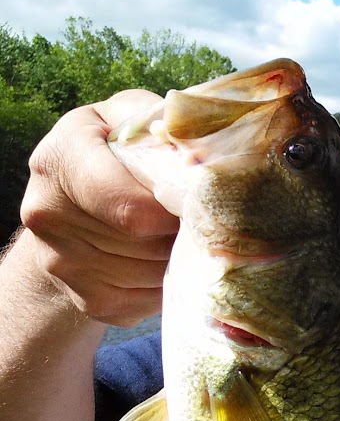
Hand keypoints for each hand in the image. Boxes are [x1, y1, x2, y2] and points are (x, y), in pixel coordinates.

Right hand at [18, 90, 179, 326]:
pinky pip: (152, 299)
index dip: (176, 209)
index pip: (133, 208)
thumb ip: (165, 124)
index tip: (197, 200)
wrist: (68, 210)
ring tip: (177, 234)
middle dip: (181, 231)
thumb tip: (210, 157)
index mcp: (60, 160)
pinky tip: (165, 260)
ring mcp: (63, 265)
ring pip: (155, 273)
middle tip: (193, 216)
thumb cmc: (112, 155)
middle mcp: (48, 213)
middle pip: (149, 242)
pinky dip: (170, 282)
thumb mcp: (128, 120)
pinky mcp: (90, 301)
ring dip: (180, 257)